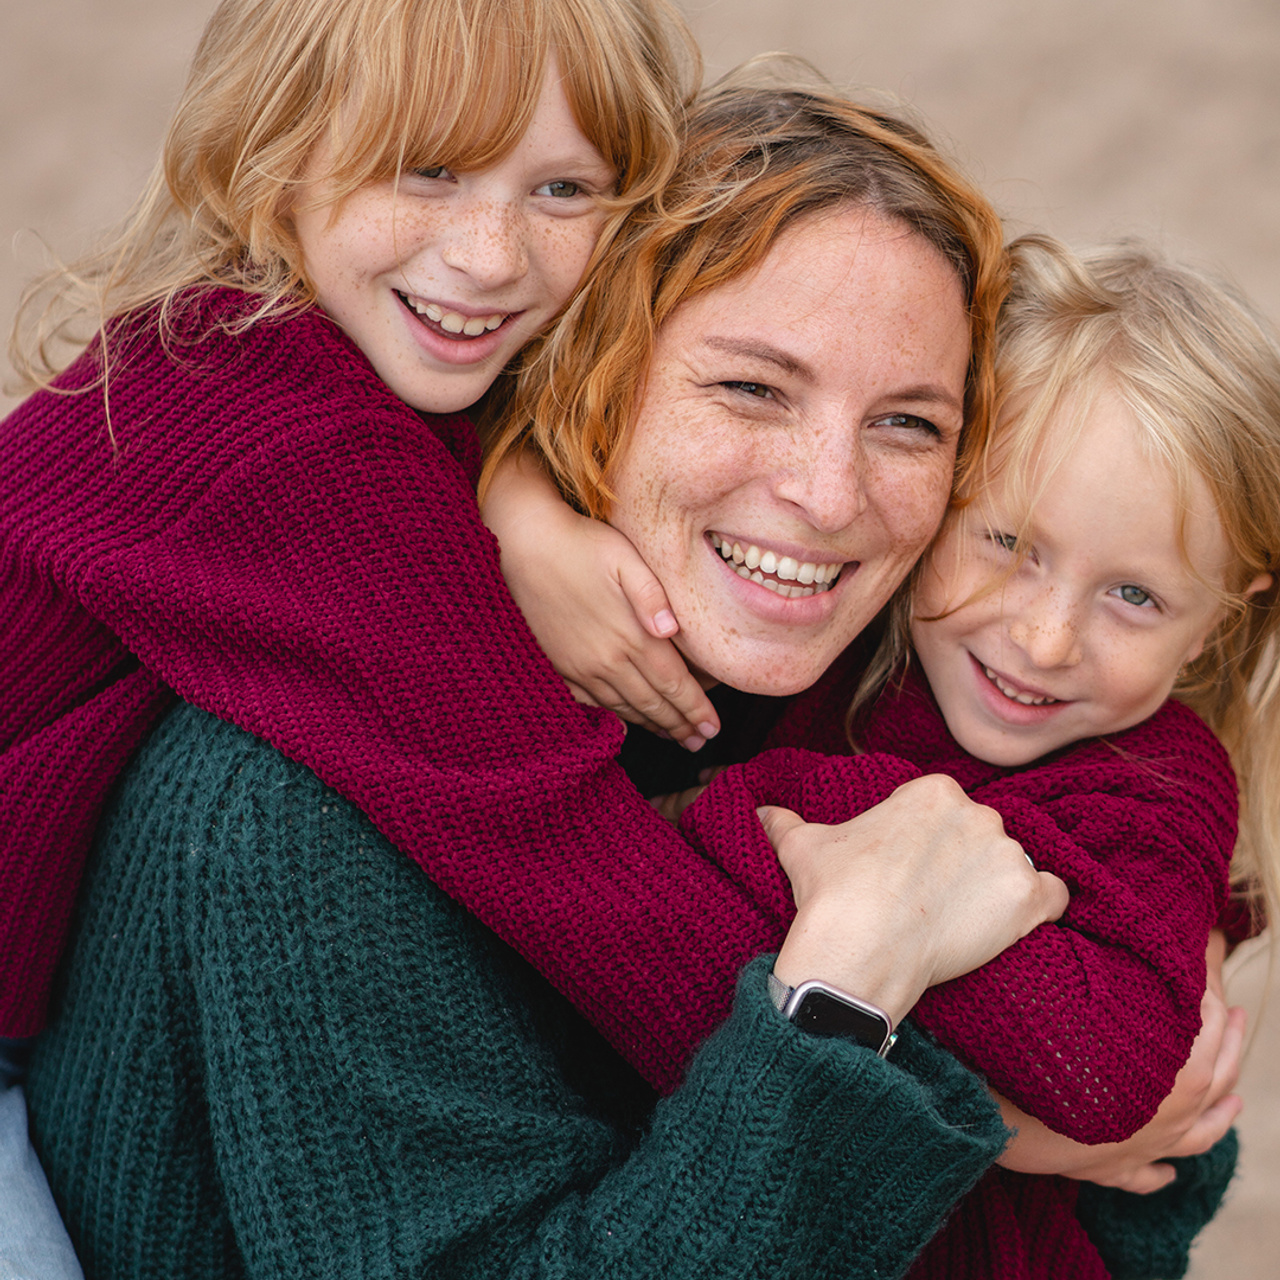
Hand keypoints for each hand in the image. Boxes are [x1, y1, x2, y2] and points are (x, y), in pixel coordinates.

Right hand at [481, 451, 719, 747]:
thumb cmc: (581, 544)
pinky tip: (623, 721)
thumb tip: (673, 631)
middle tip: (699, 741)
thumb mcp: (625, 557)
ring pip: (624, 707)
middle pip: (652, 702)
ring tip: (672, 736)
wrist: (522, 546)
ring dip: (651, 725)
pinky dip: (614, 716)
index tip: (714, 728)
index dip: (696, 709)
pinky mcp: (559, 664)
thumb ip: (653, 594)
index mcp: (632, 635)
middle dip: (680, 724)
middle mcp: (607, 660)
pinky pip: (592, 702)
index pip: (674, 683)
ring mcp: (580, 667)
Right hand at [761, 773, 1067, 1024]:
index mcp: (932, 791)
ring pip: (1013, 865)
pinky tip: (1011, 925)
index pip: (945, 811)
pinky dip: (1040, 909)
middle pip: (980, 836)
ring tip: (962, 919)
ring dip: (995, 888)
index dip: (928, 844)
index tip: (910, 872)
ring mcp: (1007, 855)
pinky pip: (1054, 896)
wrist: (859, 950)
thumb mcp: (802, 846)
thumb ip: (785, 821)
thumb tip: (762, 812)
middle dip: (962, 863)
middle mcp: (977, 813)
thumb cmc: (833, 893)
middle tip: (933, 899)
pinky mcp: (1028, 898)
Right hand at [996, 931, 1244, 1192]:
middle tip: (1236, 1013)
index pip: (1206, 1021)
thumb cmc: (1045, 1057)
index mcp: (1175, 1072)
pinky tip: (1168, 1173)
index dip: (1208, 985)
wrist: (1007, 1120)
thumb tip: (1089, 907)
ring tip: (1235, 1102)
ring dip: (1222, 1113)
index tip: (1208, 953)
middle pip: (1220, 1075)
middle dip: (1231, 1039)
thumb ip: (1102, 963)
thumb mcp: (1079, 1000)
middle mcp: (1172, 1113)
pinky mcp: (1114, 1169)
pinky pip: (1148, 1175)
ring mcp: (1148, 1145)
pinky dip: (1162, 1173)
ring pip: (1202, 1133)